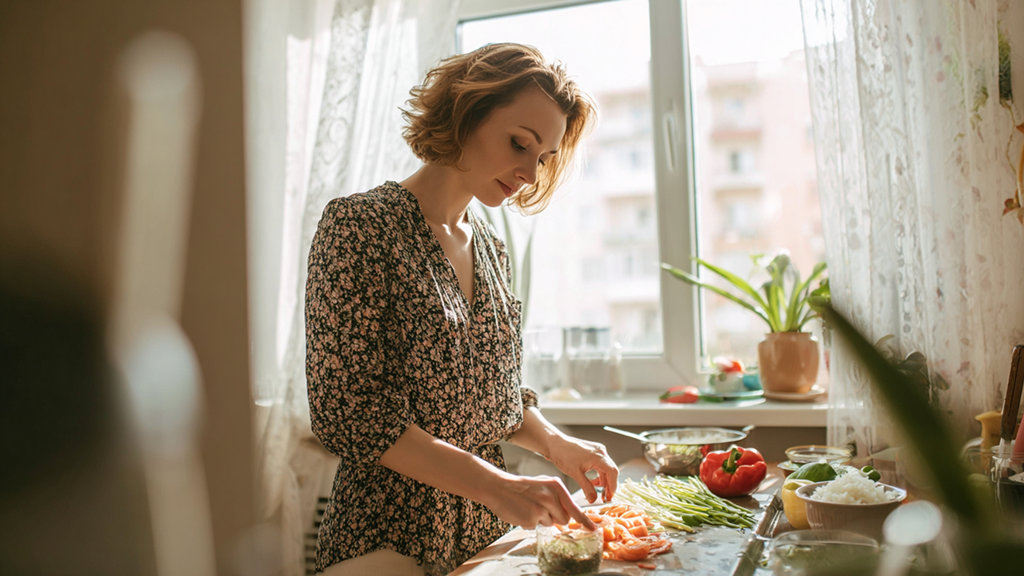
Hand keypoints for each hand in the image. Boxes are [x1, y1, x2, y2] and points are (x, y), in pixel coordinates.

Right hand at [480, 471, 596, 529]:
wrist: (499, 487)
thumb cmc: (522, 487)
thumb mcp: (543, 484)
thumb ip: (558, 497)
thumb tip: (569, 513)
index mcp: (556, 486)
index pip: (574, 507)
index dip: (585, 521)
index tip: (593, 529)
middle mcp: (551, 497)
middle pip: (564, 519)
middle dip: (555, 517)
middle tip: (540, 507)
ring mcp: (542, 508)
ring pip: (551, 524)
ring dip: (542, 520)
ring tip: (530, 507)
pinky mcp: (532, 518)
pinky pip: (537, 527)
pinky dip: (530, 522)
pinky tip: (522, 512)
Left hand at [546, 436, 618, 504]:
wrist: (554, 444)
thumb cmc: (563, 454)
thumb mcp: (575, 474)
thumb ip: (586, 487)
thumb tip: (593, 499)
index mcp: (599, 456)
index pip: (613, 472)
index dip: (613, 486)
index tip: (610, 496)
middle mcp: (600, 452)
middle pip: (611, 471)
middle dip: (609, 485)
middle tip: (605, 497)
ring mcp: (597, 451)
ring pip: (606, 469)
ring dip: (604, 481)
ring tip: (599, 492)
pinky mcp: (593, 452)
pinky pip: (601, 465)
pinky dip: (599, 475)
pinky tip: (593, 482)